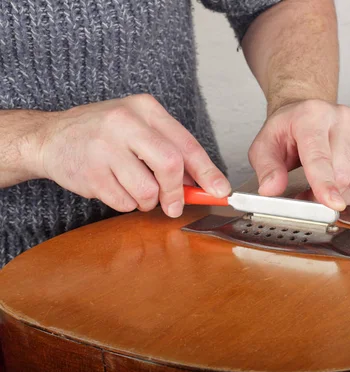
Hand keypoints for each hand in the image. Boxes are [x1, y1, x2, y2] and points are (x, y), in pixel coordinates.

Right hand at [29, 94, 230, 216]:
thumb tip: (205, 184)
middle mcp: (125, 122)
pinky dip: (126, 203)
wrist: (49, 137)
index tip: (220, 190)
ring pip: (148, 191)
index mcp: (145, 108)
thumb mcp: (139, 128)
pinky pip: (124, 203)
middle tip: (174, 205)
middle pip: (171, 166)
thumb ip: (171, 151)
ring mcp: (105, 147)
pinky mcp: (90, 172)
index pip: (187, 144)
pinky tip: (113, 186)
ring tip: (134, 188)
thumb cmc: (102, 134)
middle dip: (177, 192)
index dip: (208, 172)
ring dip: (147, 201)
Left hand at [248, 99, 349, 210]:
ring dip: (340, 195)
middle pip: (342, 174)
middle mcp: (342, 119)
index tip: (332, 203)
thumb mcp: (264, 145)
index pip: (321, 156)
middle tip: (306, 190)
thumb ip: (266, 168)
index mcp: (312, 116)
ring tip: (322, 185)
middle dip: (323, 194)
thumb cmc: (288, 130)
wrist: (307, 114)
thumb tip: (271, 188)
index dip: (325, 184)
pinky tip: (339, 185)